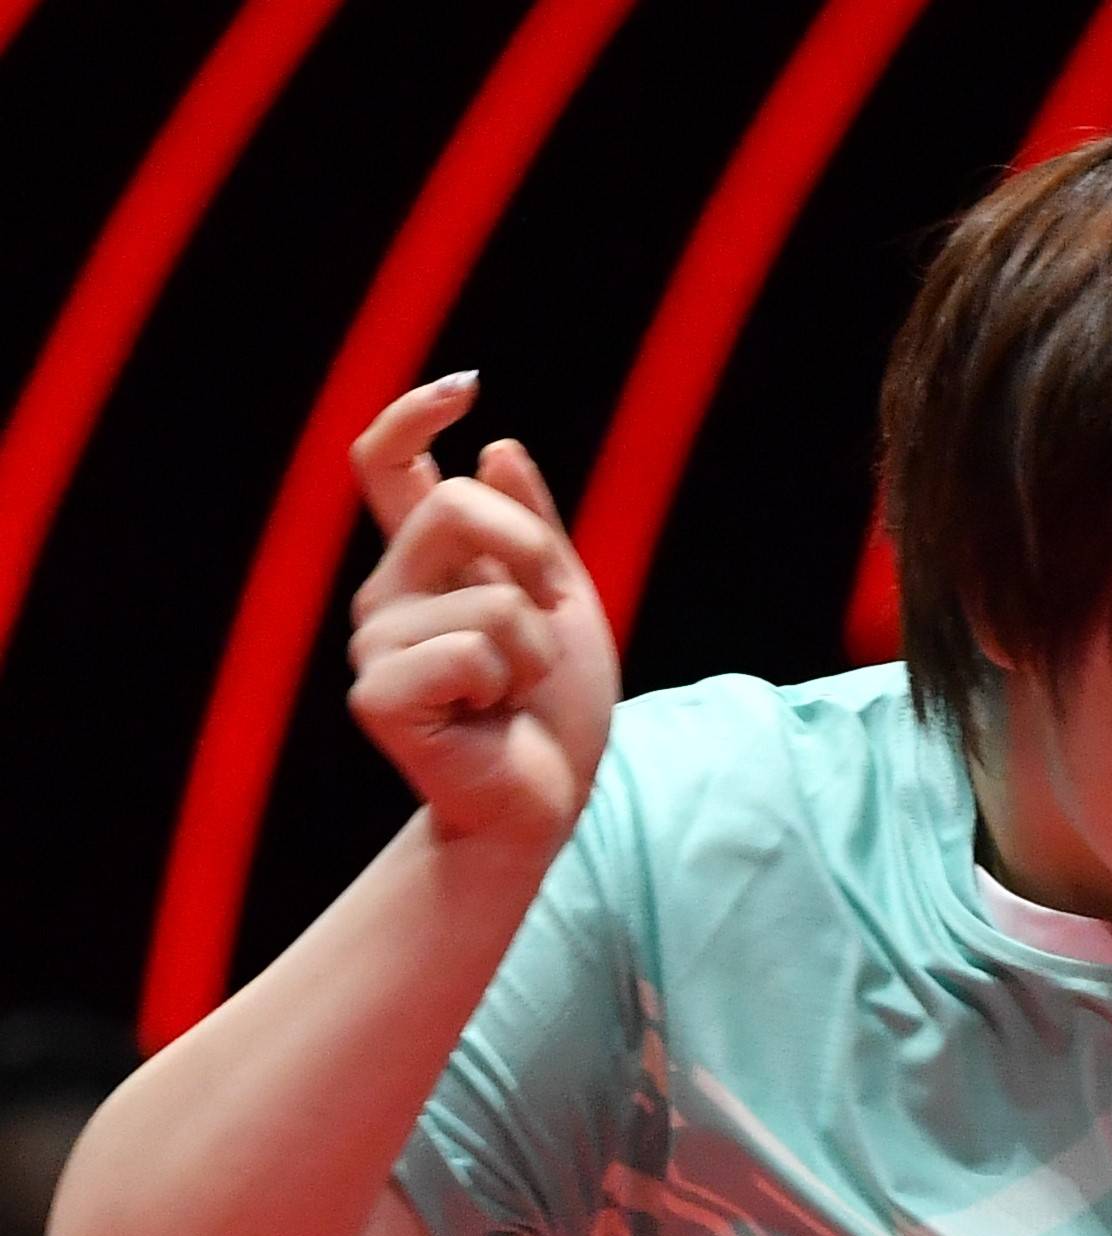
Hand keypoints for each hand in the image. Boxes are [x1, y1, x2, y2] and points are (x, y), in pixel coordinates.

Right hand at [344, 374, 616, 854]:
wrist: (543, 800)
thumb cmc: (552, 712)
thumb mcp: (564, 605)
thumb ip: (535, 530)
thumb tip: (497, 448)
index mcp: (425, 564)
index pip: (388, 464)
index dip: (415, 414)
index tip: (469, 388)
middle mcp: (387, 592)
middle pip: (457, 503)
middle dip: (535, 553)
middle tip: (550, 614)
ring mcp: (376, 642)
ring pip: (489, 598)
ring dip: (534, 649)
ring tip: (512, 693)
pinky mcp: (379, 694)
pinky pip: (472, 652)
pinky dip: (507, 686)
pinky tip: (486, 719)